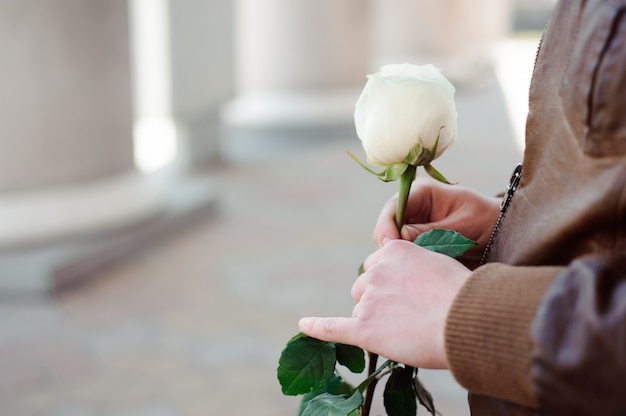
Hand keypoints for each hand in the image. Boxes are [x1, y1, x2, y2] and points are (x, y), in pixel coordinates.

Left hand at [299, 239, 469, 368]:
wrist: (468, 321)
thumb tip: (410, 282)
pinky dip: (317, 327)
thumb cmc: (464, 296)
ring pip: (359, 306)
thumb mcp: (440, 265)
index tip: (409, 291)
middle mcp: (376, 270)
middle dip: (380, 297)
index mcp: (394, 250)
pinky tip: (304, 325)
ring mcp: (368, 298)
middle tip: (409, 312)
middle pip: (364, 285)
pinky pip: (333, 327)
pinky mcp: (364, 328)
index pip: (380, 264)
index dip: (393, 281)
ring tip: (404, 327)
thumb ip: (416, 268)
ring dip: (373, 315)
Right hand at [374, 177, 500, 267]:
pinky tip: (419, 275)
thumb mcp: (462, 227)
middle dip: (391, 247)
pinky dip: (408, 266)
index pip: (392, 209)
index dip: (387, 228)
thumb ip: (430, 232)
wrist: (502, 234)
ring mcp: (412, 227)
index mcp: (421, 193)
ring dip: (400, 259)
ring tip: (414, 271)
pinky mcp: (416, 245)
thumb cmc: (486, 221)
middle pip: (386, 229)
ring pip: (392, 246)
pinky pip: (404, 257)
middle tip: (403, 264)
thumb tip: (399, 239)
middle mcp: (411, 209)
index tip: (392, 247)